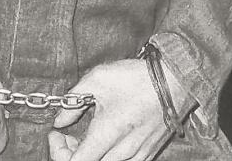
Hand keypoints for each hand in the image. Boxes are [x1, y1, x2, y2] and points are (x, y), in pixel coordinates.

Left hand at [48, 59, 179, 160]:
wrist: (175, 81)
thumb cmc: (136, 78)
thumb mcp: (97, 79)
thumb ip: (72, 101)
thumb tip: (59, 120)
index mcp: (107, 135)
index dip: (58, 151)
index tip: (56, 134)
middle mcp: (122, 152)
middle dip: (71, 152)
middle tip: (67, 134)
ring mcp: (137, 156)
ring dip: (90, 156)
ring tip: (87, 137)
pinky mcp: (147, 155)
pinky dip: (108, 157)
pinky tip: (107, 139)